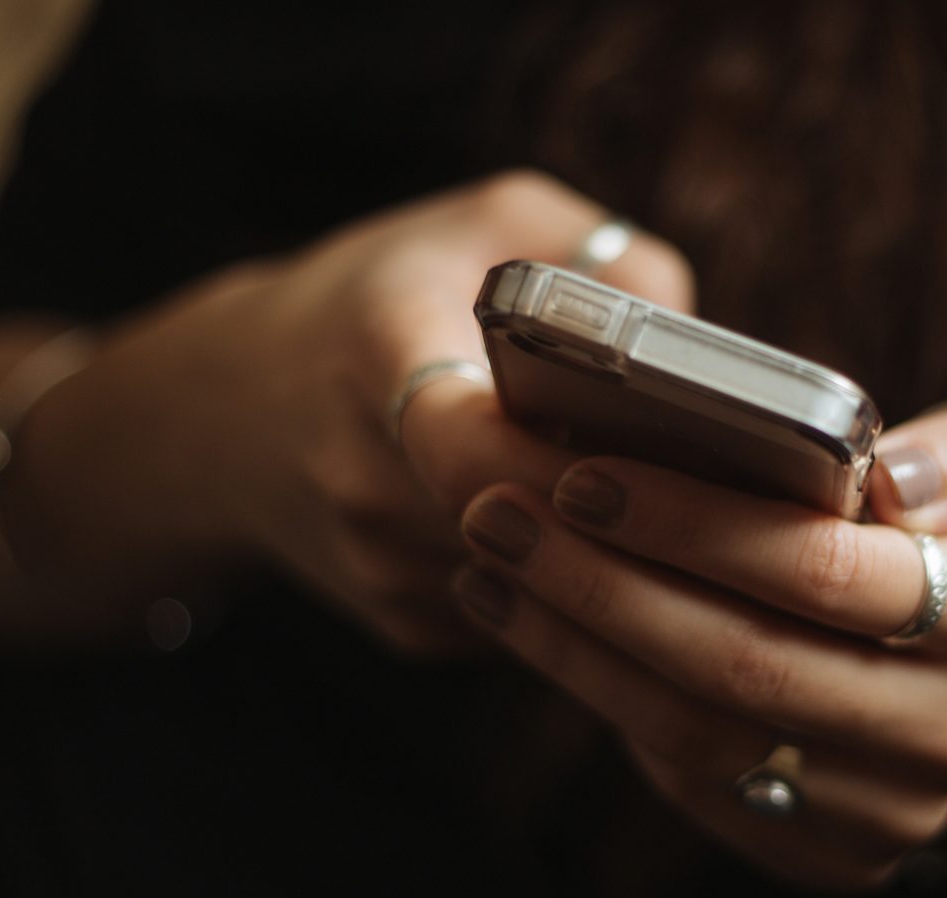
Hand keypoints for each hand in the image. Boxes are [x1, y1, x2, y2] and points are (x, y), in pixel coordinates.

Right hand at [17, 170, 691, 653]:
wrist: (225, 413)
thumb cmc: (378, 298)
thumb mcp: (484, 223)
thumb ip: (599, 252)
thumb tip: (695, 335)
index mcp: (375, 357)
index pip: (470, 441)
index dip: (568, 458)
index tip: (653, 443)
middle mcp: (364, 478)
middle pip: (528, 526)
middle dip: (627, 511)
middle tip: (721, 485)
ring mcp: (381, 569)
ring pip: (542, 584)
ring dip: (613, 555)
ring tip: (685, 509)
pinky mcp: (405, 627)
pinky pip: (525, 617)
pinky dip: (575, 581)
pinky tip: (603, 536)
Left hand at [450, 384, 946, 885]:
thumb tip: (894, 478)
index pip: (828, 572)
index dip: (697, 526)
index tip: (586, 474)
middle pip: (745, 663)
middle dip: (603, 584)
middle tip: (498, 512)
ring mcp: (890, 810)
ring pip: (701, 732)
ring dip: (574, 644)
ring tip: (491, 561)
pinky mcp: (828, 854)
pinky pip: (692, 778)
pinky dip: (597, 694)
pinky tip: (527, 621)